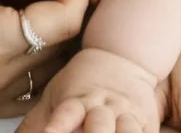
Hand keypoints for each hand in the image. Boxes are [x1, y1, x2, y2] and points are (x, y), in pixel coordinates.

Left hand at [17, 48, 165, 132]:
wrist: (122, 56)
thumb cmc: (82, 82)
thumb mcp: (54, 96)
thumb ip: (34, 124)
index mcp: (77, 100)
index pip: (67, 112)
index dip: (59, 124)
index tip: (50, 132)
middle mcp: (103, 107)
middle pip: (100, 126)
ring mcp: (127, 114)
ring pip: (128, 130)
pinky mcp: (146, 121)